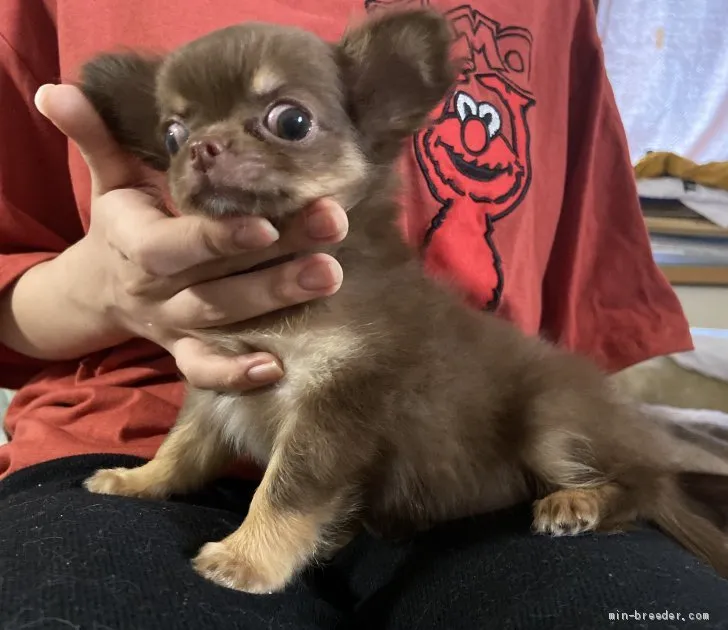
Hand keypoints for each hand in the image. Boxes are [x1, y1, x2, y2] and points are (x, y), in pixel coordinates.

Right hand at [35, 84, 347, 390]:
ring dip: (277, 300)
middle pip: (217, 281)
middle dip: (276, 260)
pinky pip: (203, 370)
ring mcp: (173, 325)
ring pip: (225, 319)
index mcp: (133, 243)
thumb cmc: (121, 223)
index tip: (265, 222)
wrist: (101, 288)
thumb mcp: (107, 180)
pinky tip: (278, 368)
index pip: (175, 245)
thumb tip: (60, 91)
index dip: (218, 237)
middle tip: (331, 230)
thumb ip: (94, 137)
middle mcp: (156, 290)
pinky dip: (235, 375)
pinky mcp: (185, 349)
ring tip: (330, 276)